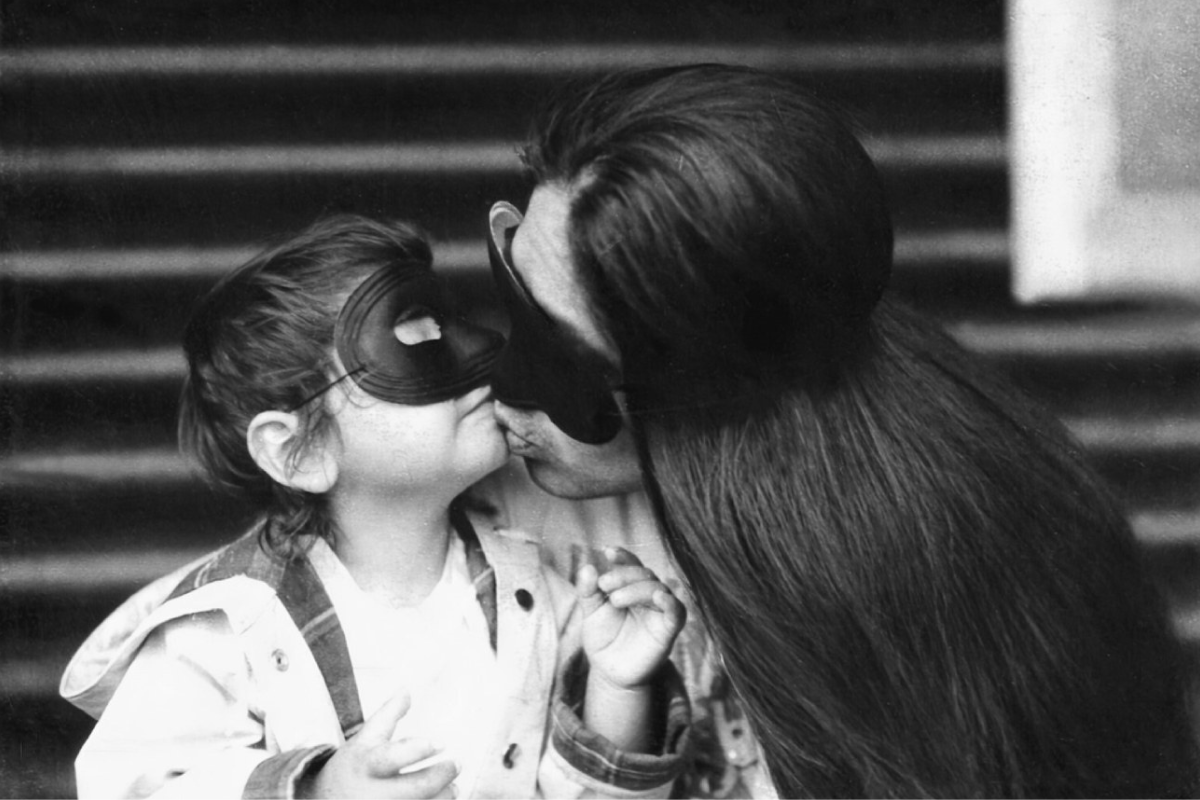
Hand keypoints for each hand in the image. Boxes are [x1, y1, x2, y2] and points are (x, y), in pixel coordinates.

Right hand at [298, 691, 458, 798]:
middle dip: (441, 776)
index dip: (418, 750)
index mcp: (367, 764)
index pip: (392, 758)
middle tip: (457, 763)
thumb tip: (407, 689)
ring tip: (454, 788)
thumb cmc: (353, 768)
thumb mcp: (364, 739)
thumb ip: (388, 715)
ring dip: (444, 796)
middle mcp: (373, 793)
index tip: (440, 742)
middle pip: (416, 788)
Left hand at [578, 548, 685, 690]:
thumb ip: (588, 591)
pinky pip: (677, 612)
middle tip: (604, 585)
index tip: (608, 552)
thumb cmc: (603, 638)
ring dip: (638, 589)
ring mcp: (660, 611)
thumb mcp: (591, 612)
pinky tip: (659, 597)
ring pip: (658, 588)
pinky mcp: (668, 629)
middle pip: (644, 574)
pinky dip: (670, 602)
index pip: (631, 564)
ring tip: (615, 599)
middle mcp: (649, 594)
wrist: (610, 671)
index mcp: (631, 586)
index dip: (623, 556)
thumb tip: (588, 567)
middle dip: (624, 575)